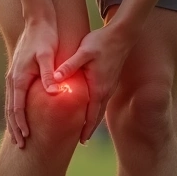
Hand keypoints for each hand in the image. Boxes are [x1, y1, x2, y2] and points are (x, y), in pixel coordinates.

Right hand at [5, 18, 60, 147]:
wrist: (37, 21)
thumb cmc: (44, 38)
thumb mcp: (48, 55)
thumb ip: (49, 74)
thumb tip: (53, 93)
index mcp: (18, 78)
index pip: (16, 108)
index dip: (21, 124)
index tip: (26, 138)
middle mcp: (12, 79)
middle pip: (10, 111)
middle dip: (14, 129)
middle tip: (20, 146)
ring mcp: (13, 77)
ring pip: (9, 105)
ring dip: (13, 123)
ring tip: (18, 137)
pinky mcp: (17, 75)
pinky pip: (13, 98)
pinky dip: (15, 112)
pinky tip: (21, 118)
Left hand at [54, 25, 133, 143]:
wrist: (122, 33)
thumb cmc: (101, 42)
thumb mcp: (83, 53)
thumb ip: (69, 66)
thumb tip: (54, 79)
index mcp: (98, 87)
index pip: (92, 114)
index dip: (86, 129)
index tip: (81, 141)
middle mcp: (106, 90)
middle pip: (97, 115)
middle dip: (89, 129)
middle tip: (82, 141)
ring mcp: (109, 85)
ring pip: (100, 108)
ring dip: (93, 119)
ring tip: (85, 130)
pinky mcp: (110, 80)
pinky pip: (102, 99)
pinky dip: (96, 108)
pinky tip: (90, 109)